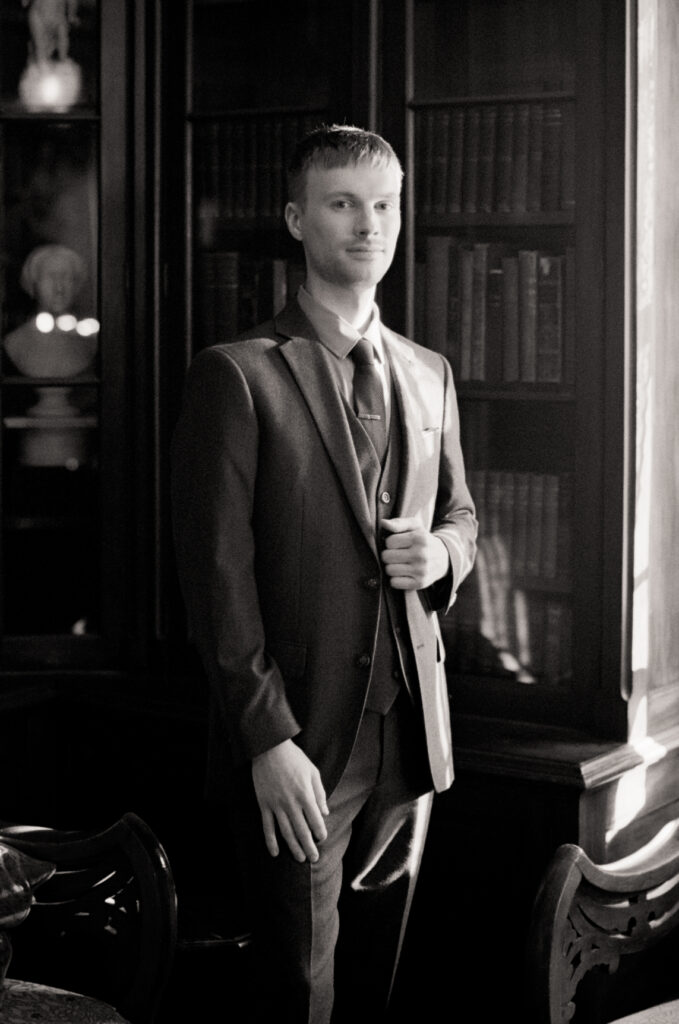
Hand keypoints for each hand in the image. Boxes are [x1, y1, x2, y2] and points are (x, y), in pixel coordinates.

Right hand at [251, 739, 328, 862]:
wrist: (269, 748)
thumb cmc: (294, 759)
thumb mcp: (313, 772)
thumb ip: (319, 793)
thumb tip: (325, 813)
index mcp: (305, 794)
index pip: (315, 820)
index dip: (320, 832)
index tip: (322, 838)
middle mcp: (291, 803)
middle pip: (302, 831)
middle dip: (309, 847)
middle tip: (313, 859)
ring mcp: (276, 805)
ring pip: (286, 832)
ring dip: (293, 847)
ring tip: (300, 859)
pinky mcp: (264, 804)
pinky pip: (267, 826)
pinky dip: (270, 841)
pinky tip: (275, 852)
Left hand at [381, 517, 448, 589]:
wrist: (444, 559)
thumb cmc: (423, 541)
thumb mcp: (414, 527)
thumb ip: (398, 523)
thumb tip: (383, 523)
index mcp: (419, 538)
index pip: (389, 542)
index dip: (391, 543)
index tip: (398, 544)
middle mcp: (421, 554)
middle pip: (387, 556)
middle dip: (389, 555)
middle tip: (397, 555)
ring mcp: (421, 570)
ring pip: (389, 570)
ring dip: (391, 567)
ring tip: (400, 564)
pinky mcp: (420, 583)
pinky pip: (394, 583)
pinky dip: (395, 579)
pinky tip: (403, 574)